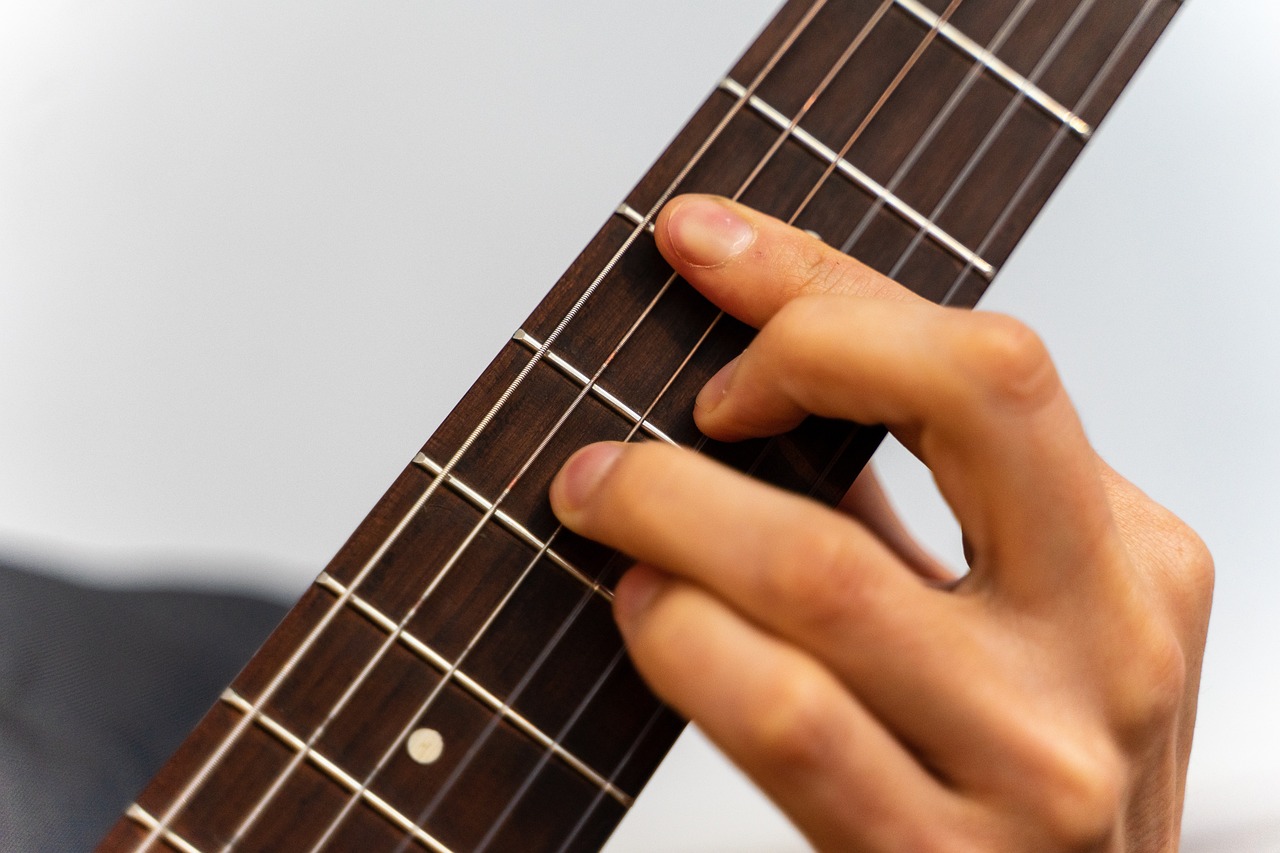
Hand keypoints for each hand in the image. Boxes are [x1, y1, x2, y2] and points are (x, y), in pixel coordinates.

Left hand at [550, 195, 1211, 850]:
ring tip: (608, 500)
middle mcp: (1109, 642)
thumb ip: (923, 500)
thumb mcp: (1010, 616)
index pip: (984, 361)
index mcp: (1130, 556)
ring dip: (674, 507)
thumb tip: (759, 354)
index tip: (709, 249)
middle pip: (964, 396)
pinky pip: (783, 714)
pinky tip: (647, 610)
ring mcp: (1037, 760)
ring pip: (823, 569)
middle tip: (680, 398)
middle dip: (786, 353)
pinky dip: (682, 637)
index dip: (825, 287)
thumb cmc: (1010, 769)